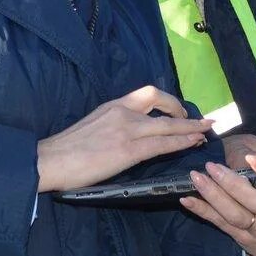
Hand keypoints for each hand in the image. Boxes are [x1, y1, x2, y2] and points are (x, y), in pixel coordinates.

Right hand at [37, 86, 212, 192]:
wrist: (50, 160)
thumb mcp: (92, 126)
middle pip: (160, 102)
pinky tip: (192, 143)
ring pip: (168, 124)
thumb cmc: (65, 151)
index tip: (178, 109)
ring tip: (205, 131)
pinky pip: (163, 144)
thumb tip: (127, 135)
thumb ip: (112, 126)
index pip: (146, 95)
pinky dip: (181, 142)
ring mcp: (127, 129)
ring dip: (190, 127)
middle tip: (196, 119)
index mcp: (112, 106)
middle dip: (182, 110)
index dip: (167, 101)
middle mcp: (122, 111)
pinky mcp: (129, 150)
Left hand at [180, 116, 255, 255]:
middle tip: (211, 166)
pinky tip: (187, 199)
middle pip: (255, 202)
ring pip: (235, 215)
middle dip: (232, 185)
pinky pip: (221, 225)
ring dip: (213, 197)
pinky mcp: (243, 238)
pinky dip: (203, 212)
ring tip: (196, 177)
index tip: (253, 157)